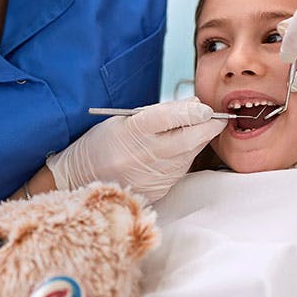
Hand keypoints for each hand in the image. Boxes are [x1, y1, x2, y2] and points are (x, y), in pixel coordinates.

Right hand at [46, 98, 224, 202]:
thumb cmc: (103, 143)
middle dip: (208, 127)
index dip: (190, 112)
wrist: (80, 179)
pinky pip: (180, 170)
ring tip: (195, 130)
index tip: (205, 108)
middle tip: (216, 118)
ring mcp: (151, 176)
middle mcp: (143, 156)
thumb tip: (195, 106)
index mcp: (131, 132)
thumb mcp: (124, 120)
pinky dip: (184, 158)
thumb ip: (161, 112)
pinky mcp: (157, 191)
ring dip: (197, 142)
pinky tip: (177, 150)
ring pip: (189, 156)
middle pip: (188, 140)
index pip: (167, 118)